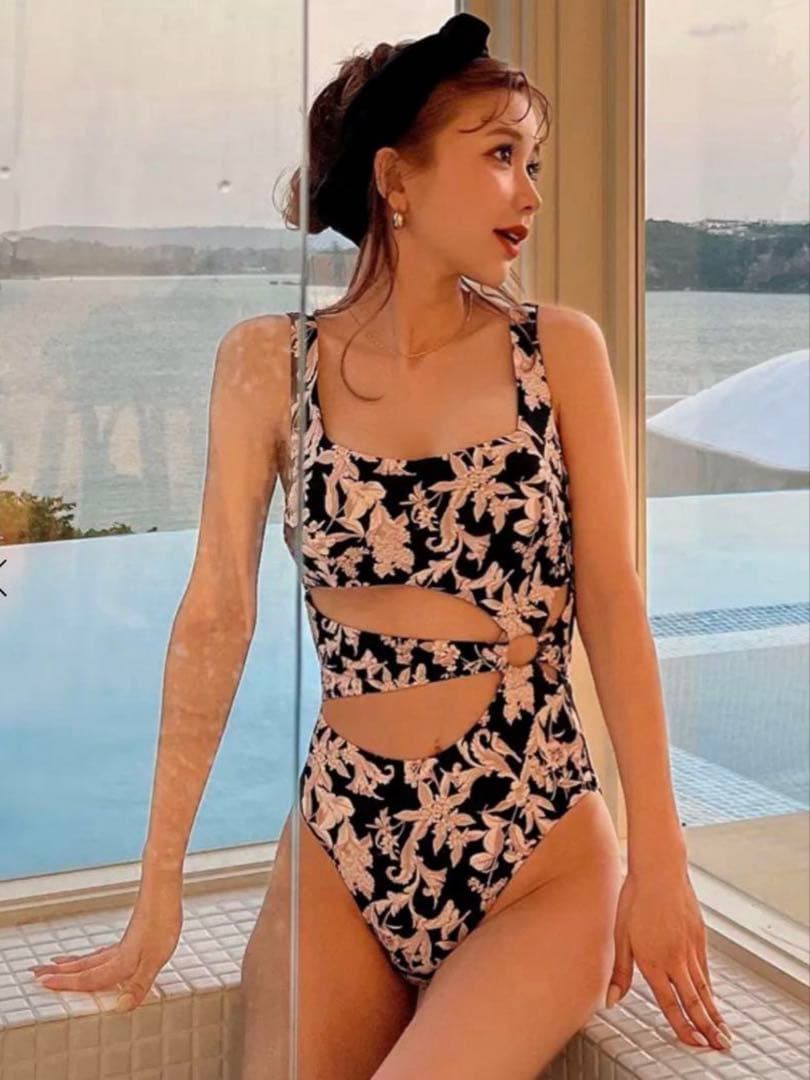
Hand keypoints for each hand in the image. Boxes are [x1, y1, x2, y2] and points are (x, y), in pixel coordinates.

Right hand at [29, 874, 182, 1011]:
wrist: (163, 889)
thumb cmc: (163, 922)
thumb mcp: (156, 959)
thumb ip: (138, 984)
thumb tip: (121, 1007)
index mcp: (119, 962)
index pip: (88, 977)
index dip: (66, 983)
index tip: (42, 983)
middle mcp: (116, 953)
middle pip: (83, 966)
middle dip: (59, 972)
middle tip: (36, 972)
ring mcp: (123, 942)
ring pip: (91, 956)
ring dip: (72, 963)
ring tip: (56, 963)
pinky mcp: (132, 933)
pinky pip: (104, 950)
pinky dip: (93, 955)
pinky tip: (98, 954)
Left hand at [605, 868, 732, 1051]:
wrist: (660, 870)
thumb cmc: (635, 898)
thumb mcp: (620, 935)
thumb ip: (620, 972)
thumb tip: (611, 999)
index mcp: (654, 961)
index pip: (670, 1003)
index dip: (682, 1026)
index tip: (694, 1043)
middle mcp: (675, 959)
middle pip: (694, 1001)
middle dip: (707, 1027)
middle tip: (720, 1046)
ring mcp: (690, 948)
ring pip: (704, 987)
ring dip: (714, 1012)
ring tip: (724, 1031)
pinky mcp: (700, 936)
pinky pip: (706, 969)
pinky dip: (710, 987)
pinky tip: (712, 996)